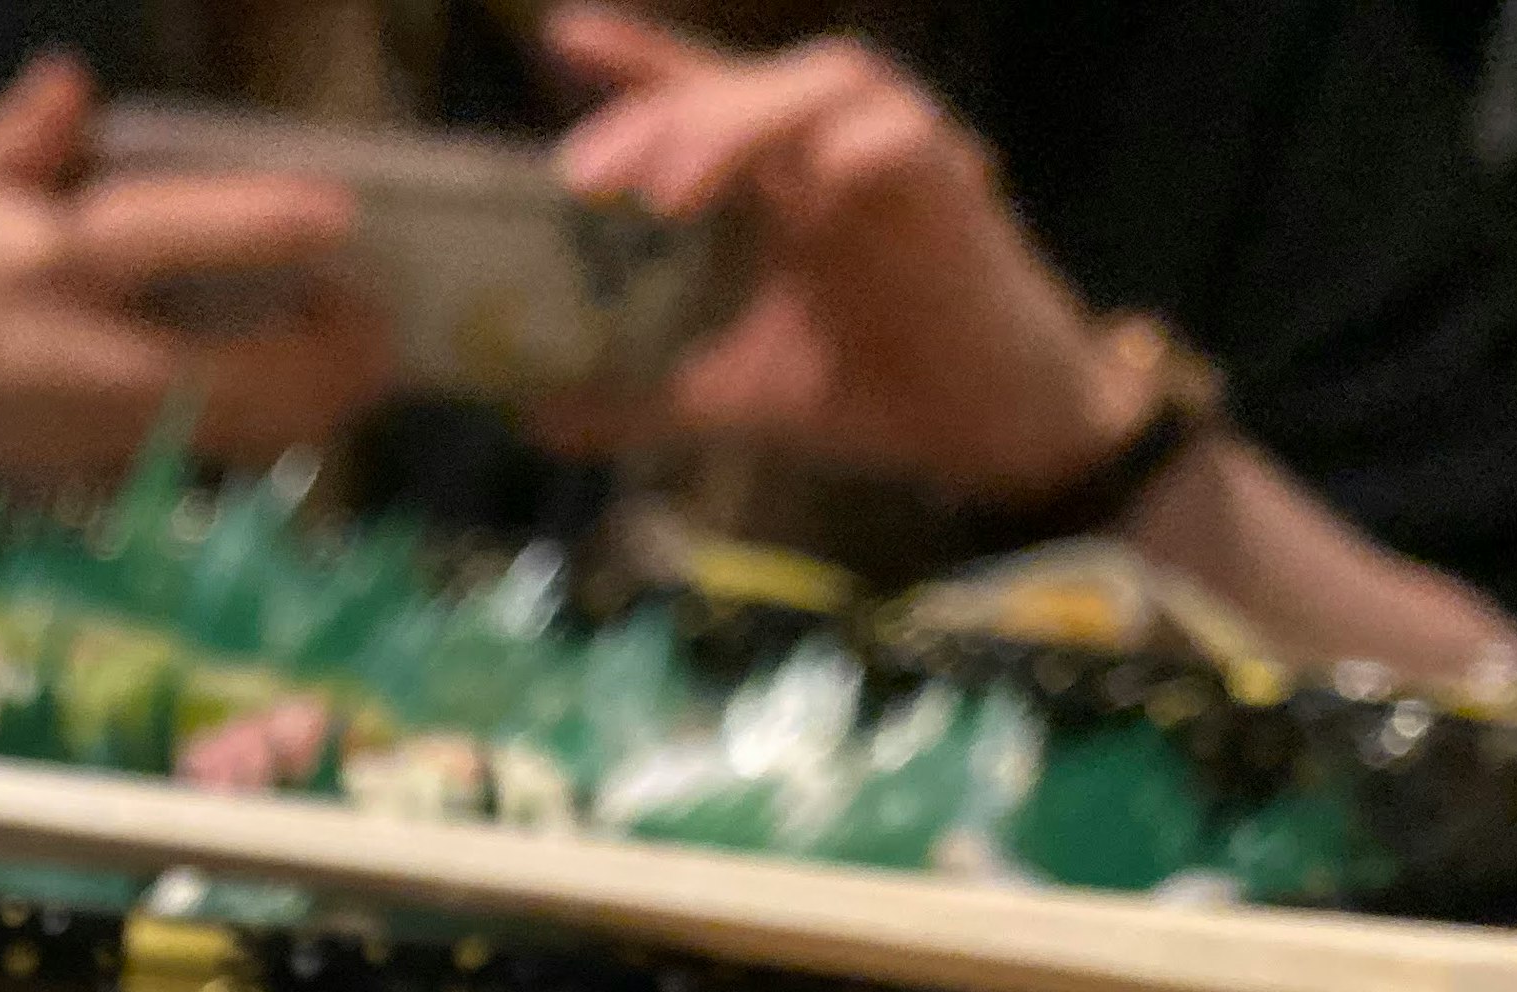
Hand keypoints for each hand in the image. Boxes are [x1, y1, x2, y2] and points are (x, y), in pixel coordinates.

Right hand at [0, 54, 396, 482]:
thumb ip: (22, 133)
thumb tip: (73, 81)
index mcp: (51, 268)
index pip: (164, 240)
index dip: (257, 227)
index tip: (336, 214)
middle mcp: (93, 363)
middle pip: (246, 376)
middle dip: (334, 347)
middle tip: (371, 298)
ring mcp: (116, 433)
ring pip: (257, 431)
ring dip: (330, 392)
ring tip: (361, 335)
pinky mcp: (126, 471)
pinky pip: (237, 452)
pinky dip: (295, 419)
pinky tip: (317, 377)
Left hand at [545, 5, 1152, 499]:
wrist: (981, 427)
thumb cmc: (861, 386)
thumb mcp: (725, 395)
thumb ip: (636, 395)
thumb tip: (535, 414)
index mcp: (772, 177)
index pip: (698, 94)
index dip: (639, 60)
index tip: (567, 40)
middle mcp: (826, 147)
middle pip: (742, 84)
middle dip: (661, 112)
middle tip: (586, 177)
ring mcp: (892, 156)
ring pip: (822, 83)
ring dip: (742, 119)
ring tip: (673, 189)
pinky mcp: (953, 188)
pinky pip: (906, 137)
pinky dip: (857, 146)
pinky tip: (810, 184)